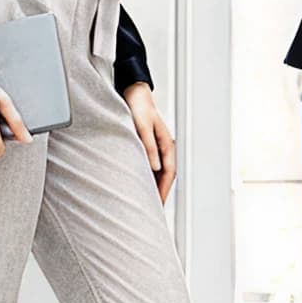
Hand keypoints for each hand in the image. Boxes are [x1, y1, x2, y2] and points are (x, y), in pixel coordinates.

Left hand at [123, 82, 177, 203]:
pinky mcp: (146, 145)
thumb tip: (154, 168)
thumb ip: (148, 147)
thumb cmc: (138, 106)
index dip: (163, 191)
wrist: (133, 91)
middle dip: (160, 193)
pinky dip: (146, 177)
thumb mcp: (143, 127)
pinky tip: (138, 184)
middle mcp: (163, 148)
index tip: (157, 205)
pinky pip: (149, 166)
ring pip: (158, 172)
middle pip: (165, 176)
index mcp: (166, 144)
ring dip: (153, 186)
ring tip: (147, 202)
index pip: (168, 174)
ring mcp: (156, 147)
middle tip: (154, 211)